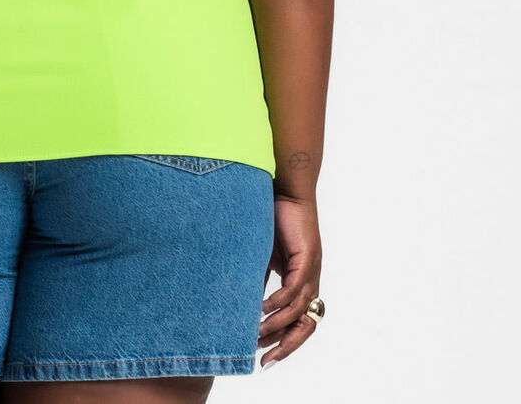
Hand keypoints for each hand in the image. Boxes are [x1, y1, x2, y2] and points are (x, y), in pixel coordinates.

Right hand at [257, 193, 322, 368]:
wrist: (285, 191)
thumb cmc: (273, 219)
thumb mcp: (263, 256)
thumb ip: (257, 278)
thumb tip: (241, 301)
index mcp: (301, 284)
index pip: (298, 324)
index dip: (284, 343)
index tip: (264, 359)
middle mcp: (310, 282)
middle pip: (305, 327)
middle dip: (286, 346)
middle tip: (265, 361)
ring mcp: (311, 271)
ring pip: (298, 311)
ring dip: (277, 325)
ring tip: (256, 334)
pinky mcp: (308, 258)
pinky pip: (295, 289)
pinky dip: (280, 302)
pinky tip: (263, 309)